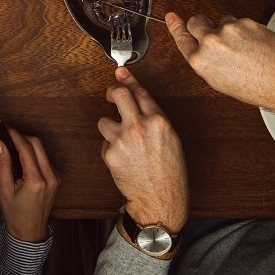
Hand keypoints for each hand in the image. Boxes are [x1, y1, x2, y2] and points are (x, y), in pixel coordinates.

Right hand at [0, 127, 57, 242]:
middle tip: (7, 136)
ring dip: (28, 144)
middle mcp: (50, 177)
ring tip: (13, 147)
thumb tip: (0, 143)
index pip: (26, 148)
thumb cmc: (15, 213)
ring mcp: (55, 177)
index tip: (5, 128)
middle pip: (37, 144)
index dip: (15, 135)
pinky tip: (22, 159)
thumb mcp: (4, 189)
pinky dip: (33, 153)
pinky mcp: (56, 178)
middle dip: (22, 136)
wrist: (30, 231)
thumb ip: (3, 164)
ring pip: (42, 150)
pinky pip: (45, 158)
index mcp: (36, 181)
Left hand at [96, 68, 187, 233]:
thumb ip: (154, 117)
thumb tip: (139, 96)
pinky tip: (123, 159)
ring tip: (121, 142)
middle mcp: (140, 126)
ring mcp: (123, 139)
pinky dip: (111, 149)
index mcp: (159, 121)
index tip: (120, 73)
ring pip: (104, 120)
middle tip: (111, 97)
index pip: (139, 91)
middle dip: (111, 92)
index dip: (128, 80)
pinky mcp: (110, 153)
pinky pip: (104, 143)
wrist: (160, 200)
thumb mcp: (171, 140)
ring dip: (109, 128)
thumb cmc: (170, 173)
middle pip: (117, 94)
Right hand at [166, 12, 274, 111]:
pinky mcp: (244, 22)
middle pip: (196, 22)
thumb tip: (203, 48)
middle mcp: (210, 43)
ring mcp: (227, 30)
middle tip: (213, 31)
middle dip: (202, 24)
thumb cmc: (254, 86)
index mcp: (201, 62)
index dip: (176, 27)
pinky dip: (245, 30)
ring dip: (228, 29)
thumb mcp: (220, 81)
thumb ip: (206, 61)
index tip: (172, 17)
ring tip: (243, 47)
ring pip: (222, 21)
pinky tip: (254, 43)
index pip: (182, 39)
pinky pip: (240, 21)